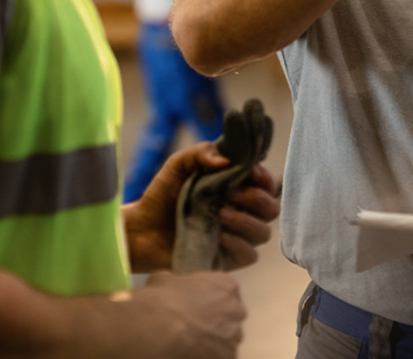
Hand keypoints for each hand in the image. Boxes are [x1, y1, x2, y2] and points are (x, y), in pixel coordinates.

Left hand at [124, 141, 278, 272]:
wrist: (140, 230)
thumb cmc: (161, 195)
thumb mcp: (179, 165)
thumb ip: (202, 152)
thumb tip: (227, 161)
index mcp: (235, 189)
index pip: (266, 184)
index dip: (265, 178)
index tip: (250, 172)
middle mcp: (241, 213)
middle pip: (272, 209)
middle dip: (257, 199)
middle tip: (231, 193)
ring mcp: (235, 237)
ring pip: (264, 233)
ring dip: (247, 221)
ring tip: (220, 213)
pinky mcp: (226, 259)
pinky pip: (249, 255)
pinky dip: (239, 244)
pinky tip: (219, 235)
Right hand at [135, 269, 245, 358]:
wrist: (162, 328)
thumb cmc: (164, 299)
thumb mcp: (163, 280)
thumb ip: (176, 282)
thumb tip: (170, 285)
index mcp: (226, 285)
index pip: (225, 293)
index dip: (210, 302)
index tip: (197, 309)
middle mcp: (236, 308)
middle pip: (230, 317)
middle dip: (216, 323)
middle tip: (195, 328)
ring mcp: (234, 335)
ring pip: (227, 340)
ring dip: (214, 343)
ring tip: (194, 345)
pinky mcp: (228, 356)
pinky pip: (221, 356)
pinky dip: (210, 356)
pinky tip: (193, 353)